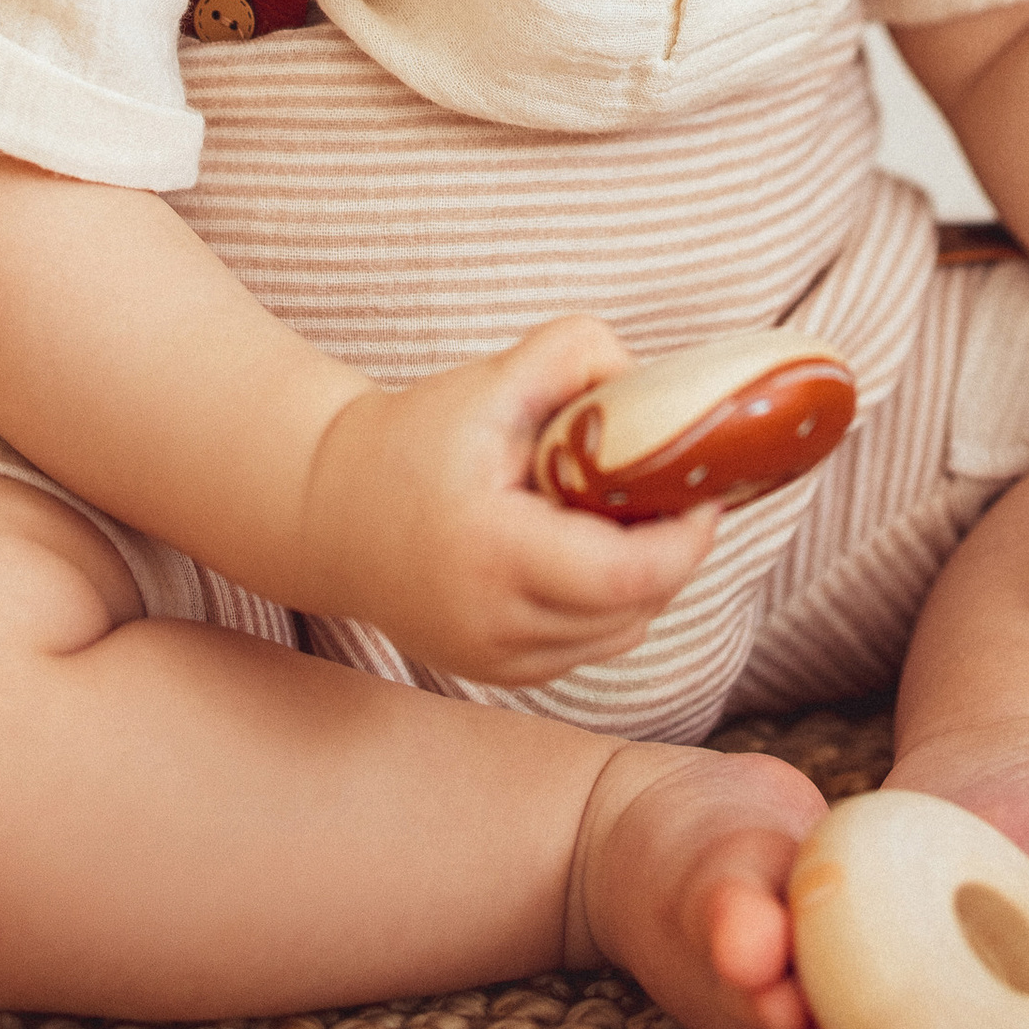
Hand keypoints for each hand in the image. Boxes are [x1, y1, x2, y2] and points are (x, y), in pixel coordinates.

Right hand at [293, 318, 720, 688]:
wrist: (327, 509)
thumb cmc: (413, 439)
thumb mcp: (494, 380)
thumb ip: (578, 354)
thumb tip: (655, 383)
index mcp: (495, 553)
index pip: (630, 575)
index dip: (686, 536)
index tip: (701, 485)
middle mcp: (495, 625)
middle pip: (635, 608)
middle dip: (673, 550)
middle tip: (673, 488)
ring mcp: (495, 661)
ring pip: (619, 635)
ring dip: (644, 580)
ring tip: (623, 513)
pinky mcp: (497, 673)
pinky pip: (586, 647)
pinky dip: (608, 603)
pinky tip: (587, 547)